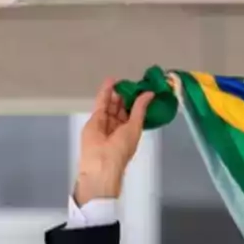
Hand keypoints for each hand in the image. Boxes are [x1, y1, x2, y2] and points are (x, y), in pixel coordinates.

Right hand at [73, 78, 153, 204]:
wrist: (100, 162)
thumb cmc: (121, 150)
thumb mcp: (135, 127)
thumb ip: (140, 109)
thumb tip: (149, 94)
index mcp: (129, 132)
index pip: (133, 114)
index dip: (136, 102)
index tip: (141, 89)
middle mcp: (117, 128)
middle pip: (121, 108)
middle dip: (125, 96)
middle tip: (131, 84)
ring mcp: (105, 124)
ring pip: (111, 105)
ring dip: (115, 93)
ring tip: (121, 81)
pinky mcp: (94, 120)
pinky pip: (100, 104)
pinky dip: (105, 92)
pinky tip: (110, 82)